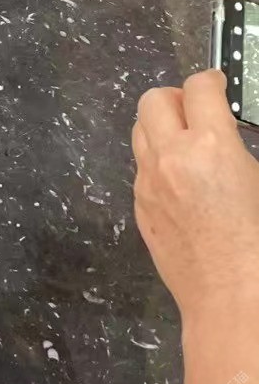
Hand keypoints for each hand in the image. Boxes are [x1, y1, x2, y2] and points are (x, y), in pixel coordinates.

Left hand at [133, 70, 258, 327]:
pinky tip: (183, 185)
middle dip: (178, 99)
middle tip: (200, 112)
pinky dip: (157, 163)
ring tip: (188, 144)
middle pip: (155, 99)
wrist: (235, 302)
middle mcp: (171, 158)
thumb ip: (242, 151)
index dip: (211, 80)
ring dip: (162, 128)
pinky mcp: (141, 210)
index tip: (219, 86)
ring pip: (140, 131)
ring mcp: (150, 184)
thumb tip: (234, 139)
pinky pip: (141, 169)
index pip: (198, 86)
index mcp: (211, 145)